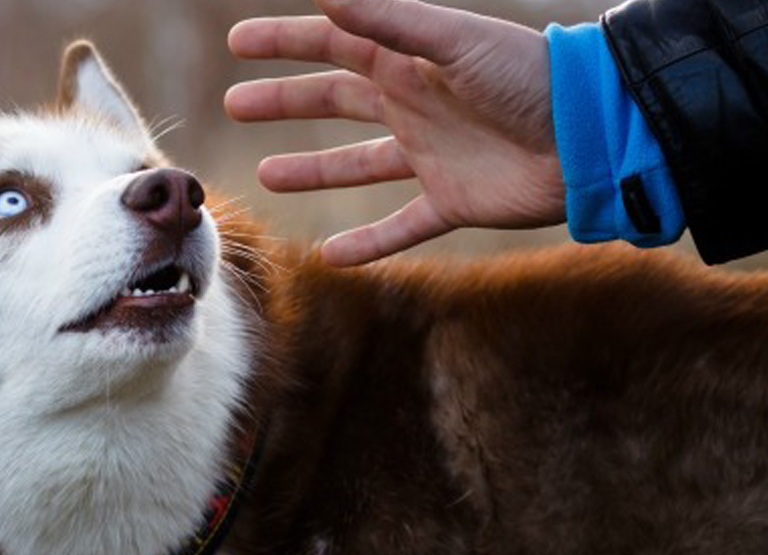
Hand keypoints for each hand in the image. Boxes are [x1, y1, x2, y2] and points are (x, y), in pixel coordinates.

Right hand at [225, 0, 565, 265]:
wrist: (592, 136)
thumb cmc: (528, 77)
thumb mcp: (452, 41)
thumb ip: (389, 17)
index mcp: (410, 61)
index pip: (335, 43)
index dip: (286, 42)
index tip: (239, 45)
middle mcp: (414, 104)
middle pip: (335, 101)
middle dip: (285, 101)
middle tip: (236, 103)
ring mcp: (431, 154)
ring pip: (358, 163)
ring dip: (312, 169)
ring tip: (266, 176)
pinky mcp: (453, 201)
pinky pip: (401, 226)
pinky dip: (368, 244)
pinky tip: (331, 256)